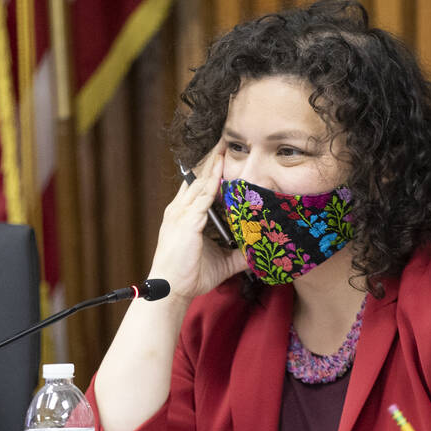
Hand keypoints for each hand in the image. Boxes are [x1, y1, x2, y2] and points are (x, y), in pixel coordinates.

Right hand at [149, 140, 246, 302]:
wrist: (170, 291)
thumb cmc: (190, 276)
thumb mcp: (221, 261)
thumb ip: (238, 252)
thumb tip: (259, 248)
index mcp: (184, 216)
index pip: (198, 186)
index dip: (211, 170)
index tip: (225, 154)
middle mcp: (179, 210)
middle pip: (198, 177)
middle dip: (213, 159)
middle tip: (227, 139)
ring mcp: (180, 214)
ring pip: (200, 182)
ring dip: (214, 163)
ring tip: (226, 144)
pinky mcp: (186, 221)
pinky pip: (202, 195)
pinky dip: (212, 180)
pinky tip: (222, 166)